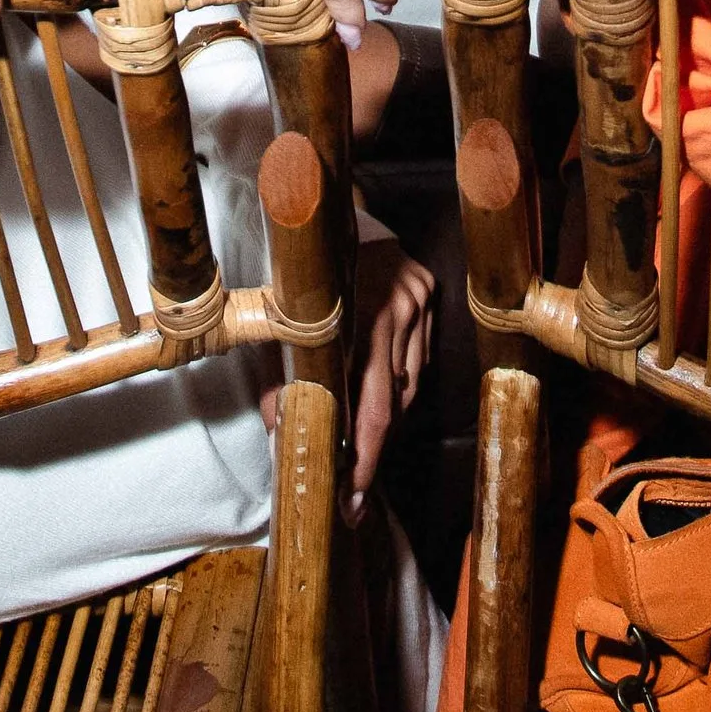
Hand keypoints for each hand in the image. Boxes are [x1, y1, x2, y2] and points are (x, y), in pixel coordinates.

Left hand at [258, 233, 435, 513]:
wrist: (329, 211)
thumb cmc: (298, 278)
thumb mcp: (281, 331)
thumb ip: (283, 385)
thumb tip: (282, 441)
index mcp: (357, 317)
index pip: (368, 408)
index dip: (358, 459)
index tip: (347, 499)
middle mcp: (396, 307)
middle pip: (393, 404)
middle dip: (371, 458)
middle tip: (355, 500)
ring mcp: (418, 300)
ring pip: (408, 386)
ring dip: (383, 423)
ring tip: (361, 453)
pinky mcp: (429, 293)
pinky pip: (418, 360)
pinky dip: (398, 386)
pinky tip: (379, 401)